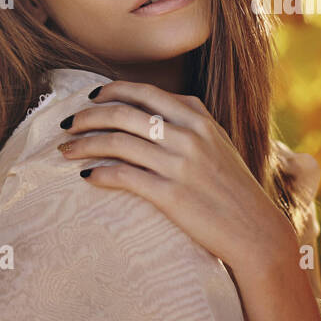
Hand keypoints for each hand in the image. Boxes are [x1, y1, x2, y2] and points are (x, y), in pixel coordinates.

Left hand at [56, 80, 294, 268]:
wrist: (255, 230)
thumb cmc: (232, 187)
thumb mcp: (218, 142)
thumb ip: (190, 119)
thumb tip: (156, 103)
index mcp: (198, 118)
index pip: (145, 92)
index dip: (111, 91)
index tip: (90, 98)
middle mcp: (188, 136)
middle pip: (123, 114)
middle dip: (87, 117)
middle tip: (67, 125)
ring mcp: (179, 165)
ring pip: (117, 143)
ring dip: (83, 145)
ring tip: (64, 151)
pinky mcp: (170, 194)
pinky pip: (123, 176)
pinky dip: (98, 173)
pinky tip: (85, 176)